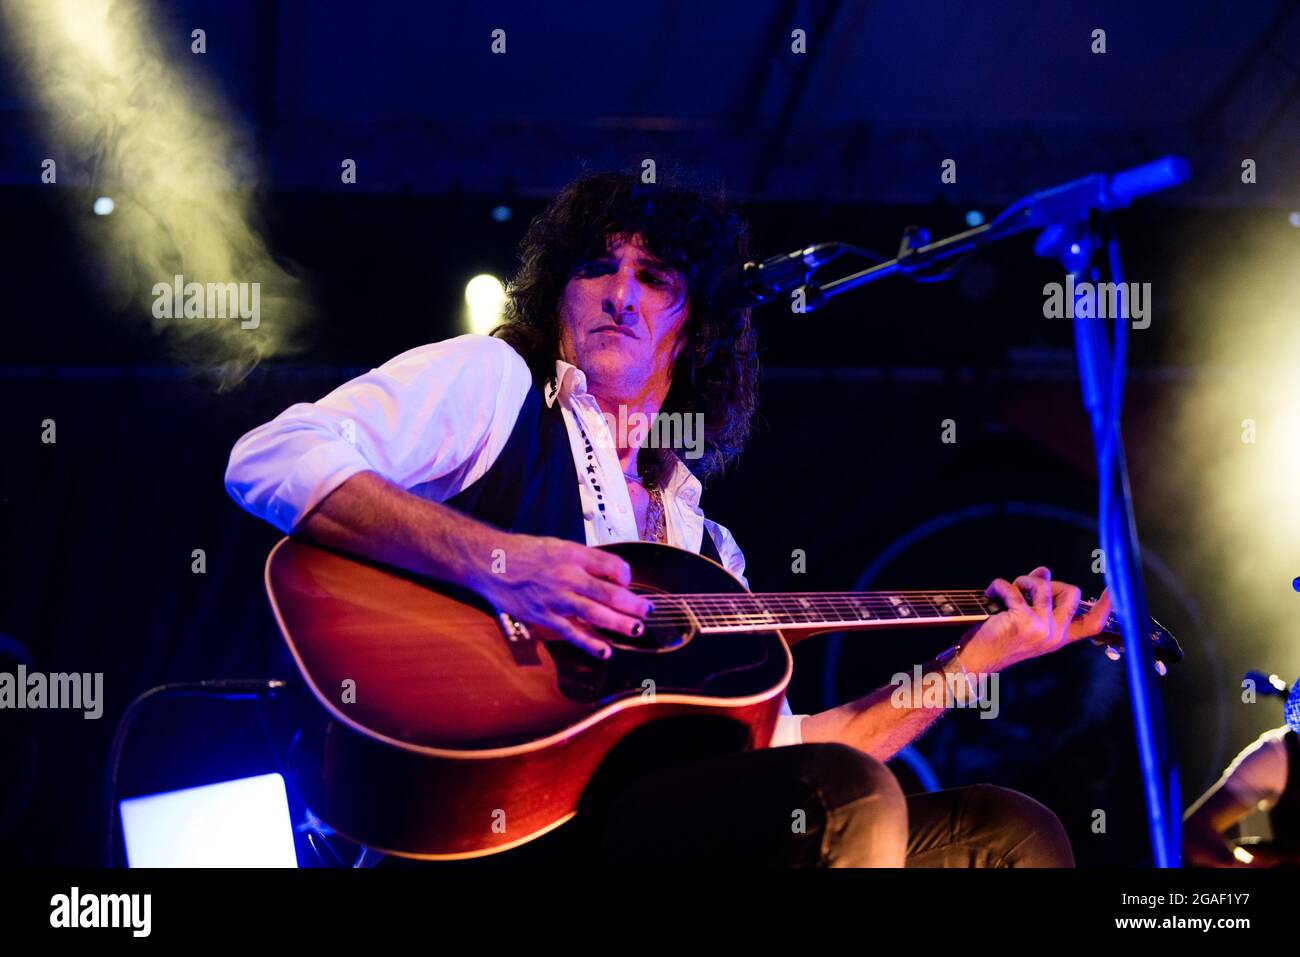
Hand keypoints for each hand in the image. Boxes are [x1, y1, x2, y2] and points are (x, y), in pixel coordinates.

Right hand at [473, 534, 650, 659]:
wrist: (491, 561)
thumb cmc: (525, 553)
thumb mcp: (559, 546)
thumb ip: (585, 561)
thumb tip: (611, 576)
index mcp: (574, 555)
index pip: (611, 565)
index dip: (626, 575)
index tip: (629, 583)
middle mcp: (567, 576)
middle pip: (608, 592)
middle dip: (632, 603)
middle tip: (647, 610)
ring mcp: (556, 598)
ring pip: (594, 613)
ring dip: (618, 623)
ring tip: (635, 629)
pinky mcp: (543, 616)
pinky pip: (571, 632)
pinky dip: (589, 642)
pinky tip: (605, 650)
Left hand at [959, 566, 1110, 673]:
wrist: (977, 661)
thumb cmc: (998, 639)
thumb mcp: (1024, 619)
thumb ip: (1037, 598)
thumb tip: (1043, 571)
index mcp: (1059, 637)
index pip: (1091, 624)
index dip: (1105, 607)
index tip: (1114, 590)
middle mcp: (1054, 635)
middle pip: (1071, 592)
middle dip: (1048, 580)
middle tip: (1025, 587)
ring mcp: (1041, 628)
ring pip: (1042, 585)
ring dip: (1021, 580)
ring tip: (1005, 590)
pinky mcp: (1023, 620)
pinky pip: (1014, 587)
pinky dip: (999, 585)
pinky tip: (990, 593)